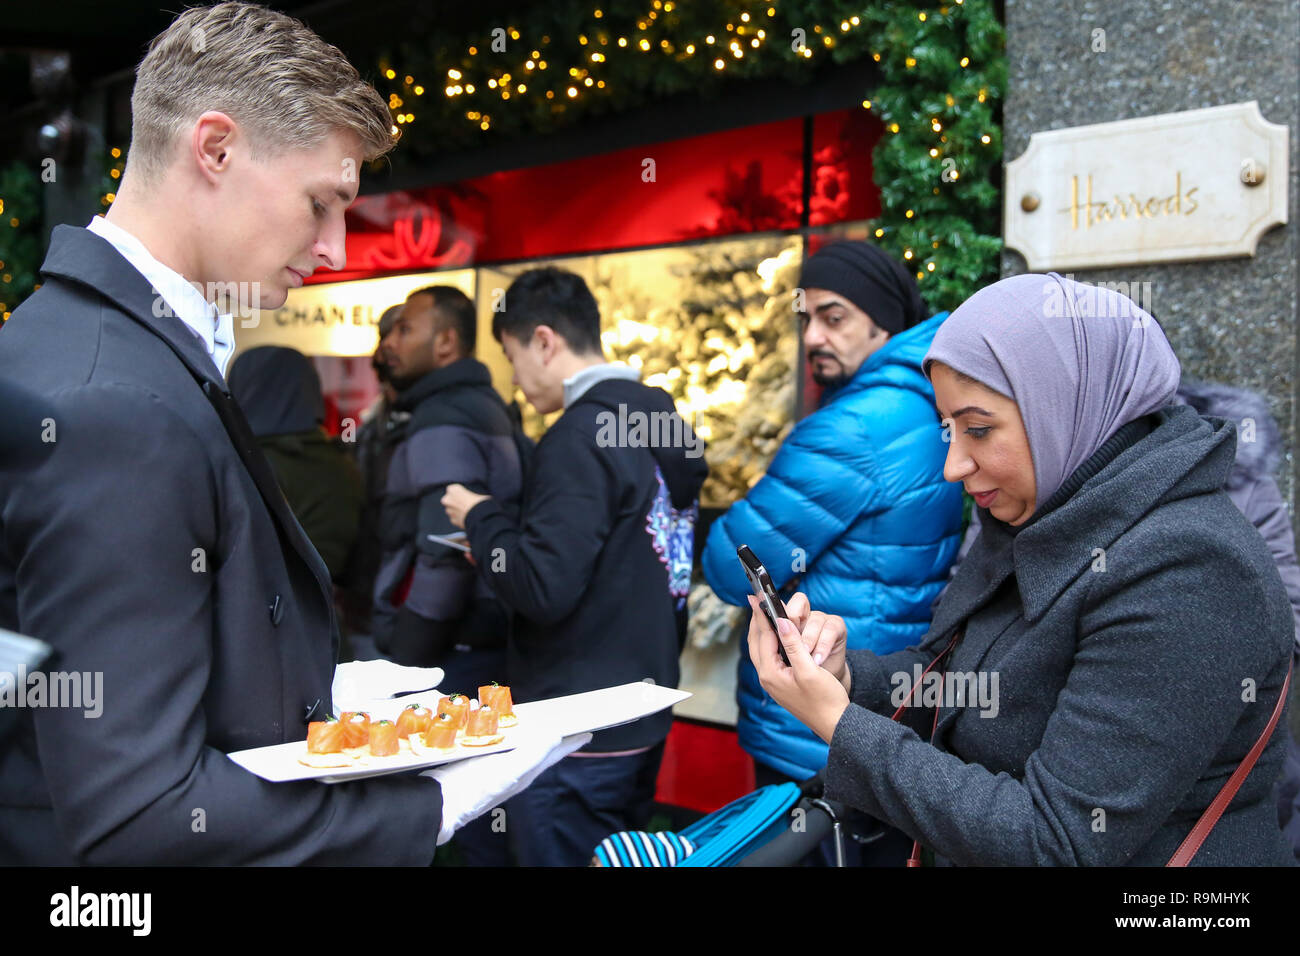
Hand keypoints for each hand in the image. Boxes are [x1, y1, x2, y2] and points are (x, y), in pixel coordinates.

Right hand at [423, 731, 591, 844]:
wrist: (441, 803)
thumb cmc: (476, 788)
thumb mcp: (508, 771)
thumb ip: (533, 754)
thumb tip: (555, 735)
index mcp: (525, 771)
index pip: (554, 752)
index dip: (571, 741)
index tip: (588, 730)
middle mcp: (514, 768)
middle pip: (538, 746)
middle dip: (551, 732)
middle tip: (562, 718)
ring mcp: (496, 764)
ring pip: (517, 741)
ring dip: (524, 727)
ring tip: (532, 715)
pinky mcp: (478, 760)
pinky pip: (494, 739)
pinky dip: (497, 728)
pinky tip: (490, 717)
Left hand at [441, 483, 489, 528]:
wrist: (480, 517)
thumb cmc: (481, 503)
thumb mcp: (479, 494)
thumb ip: (473, 496)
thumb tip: (478, 499)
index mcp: (453, 489)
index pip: (452, 489)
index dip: (459, 493)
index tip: (465, 495)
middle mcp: (448, 499)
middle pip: (448, 500)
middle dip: (455, 502)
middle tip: (465, 504)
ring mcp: (449, 511)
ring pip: (451, 510)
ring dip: (456, 511)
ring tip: (468, 513)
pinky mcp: (452, 521)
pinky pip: (455, 519)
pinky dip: (459, 519)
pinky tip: (468, 519)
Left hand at [746, 594, 849, 743]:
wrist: (835, 724)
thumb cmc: (825, 699)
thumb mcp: (810, 670)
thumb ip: (794, 645)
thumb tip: (782, 622)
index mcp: (771, 673)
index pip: (763, 637)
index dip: (761, 615)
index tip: (755, 597)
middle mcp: (768, 676)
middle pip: (757, 643)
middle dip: (757, 622)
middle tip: (757, 602)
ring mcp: (774, 681)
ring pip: (762, 649)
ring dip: (764, 632)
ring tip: (765, 615)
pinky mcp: (783, 683)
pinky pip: (771, 657)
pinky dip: (772, 643)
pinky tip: (778, 636)